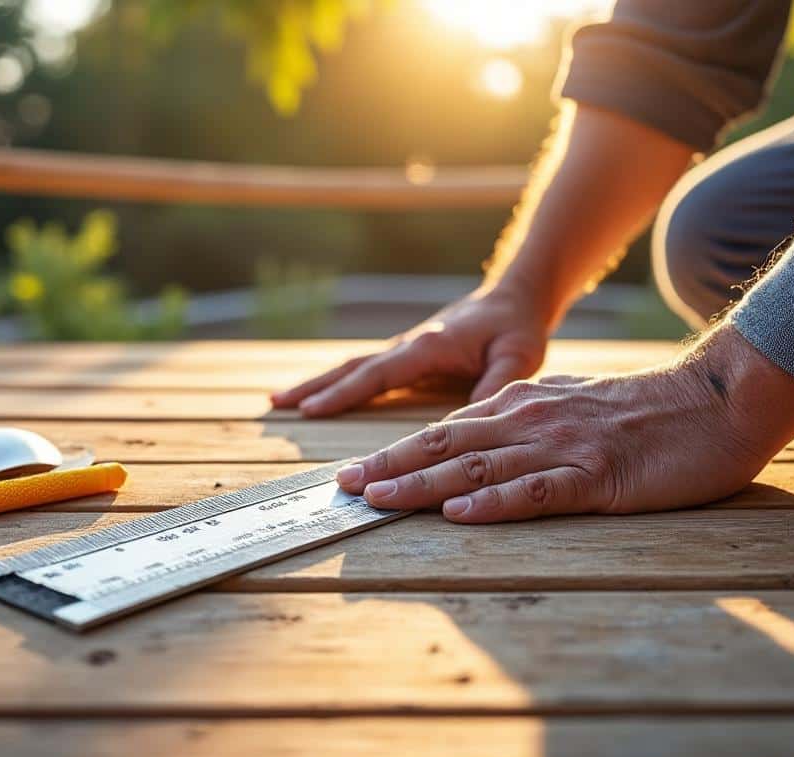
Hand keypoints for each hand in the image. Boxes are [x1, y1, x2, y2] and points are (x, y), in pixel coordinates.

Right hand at [271, 285, 550, 416]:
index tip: (310, 409)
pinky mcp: (408, 354)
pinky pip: (365, 368)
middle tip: (276, 404)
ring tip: (280, 399)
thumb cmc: (517, 329)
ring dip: (318, 382)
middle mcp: (408, 344)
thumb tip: (470, 420)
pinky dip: (338, 380)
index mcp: (428, 346)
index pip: (377, 373)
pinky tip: (320, 392)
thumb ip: (494, 386)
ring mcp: (404, 348)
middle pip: (352, 367)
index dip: (343, 394)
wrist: (515, 298)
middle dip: (314, 386)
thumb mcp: (517, 359)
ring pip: (353, 366)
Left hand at [334, 326, 793, 521]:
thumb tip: (479, 440)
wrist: (717, 400)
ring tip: (378, 498)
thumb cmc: (646, 413)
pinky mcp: (597, 476)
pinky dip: (494, 503)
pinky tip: (460, 513)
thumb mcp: (571, 406)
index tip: (354, 472)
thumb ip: (524, 421)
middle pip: (444, 445)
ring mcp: (562, 447)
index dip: (395, 452)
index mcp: (521, 406)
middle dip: (389, 466)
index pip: (444, 430)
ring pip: (477, 467)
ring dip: (422, 484)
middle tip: (343, 486)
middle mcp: (530, 421)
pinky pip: (536, 491)